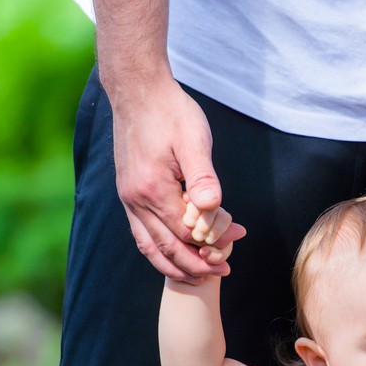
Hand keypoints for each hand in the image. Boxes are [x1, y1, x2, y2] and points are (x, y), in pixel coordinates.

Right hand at [110, 78, 241, 282]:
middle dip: (195, 265)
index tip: (237, 241)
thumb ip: (203, 178)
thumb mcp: (194, 141)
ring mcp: (128, 198)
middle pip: (166, 248)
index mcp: (153, 190)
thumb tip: (212, 207)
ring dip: (175, 265)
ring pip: (149, 246)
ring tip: (200, 275)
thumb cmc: (171, 113)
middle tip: (222, 272)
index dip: (212, 243)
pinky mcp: (127, 193)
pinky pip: (141, 233)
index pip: (186, 232)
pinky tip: (175, 253)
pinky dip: (158, 250)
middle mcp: (135, 200)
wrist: (138, 90)